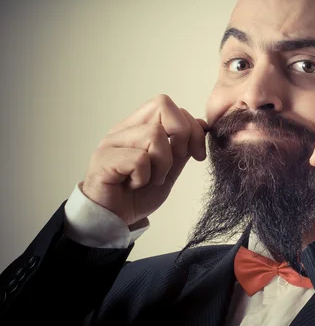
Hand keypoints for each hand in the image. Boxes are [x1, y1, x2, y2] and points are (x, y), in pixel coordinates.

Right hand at [82, 94, 207, 226]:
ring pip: (154, 134)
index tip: (197, 154)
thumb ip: (183, 148)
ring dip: (162, 164)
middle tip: (175, 161)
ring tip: (151, 179)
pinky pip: (139, 159)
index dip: (191, 126)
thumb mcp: (170, 169)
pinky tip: (135, 185)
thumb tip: (201, 124)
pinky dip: (144, 177)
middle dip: (182, 135)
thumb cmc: (137, 195)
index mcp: (139, 127)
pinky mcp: (103, 159)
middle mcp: (124, 129)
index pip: (168, 105)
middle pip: (163, 105)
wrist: (114, 220)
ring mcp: (111, 142)